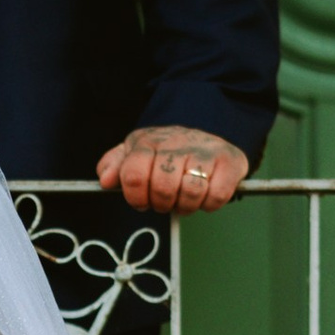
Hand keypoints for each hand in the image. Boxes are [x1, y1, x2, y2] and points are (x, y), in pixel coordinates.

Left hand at [94, 124, 248, 215]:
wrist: (211, 128)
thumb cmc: (169, 148)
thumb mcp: (137, 150)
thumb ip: (116, 165)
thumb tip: (105, 180)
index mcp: (149, 142)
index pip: (134, 175)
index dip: (135, 197)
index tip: (142, 201)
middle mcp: (177, 144)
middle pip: (162, 188)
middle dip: (161, 204)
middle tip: (165, 202)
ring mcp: (204, 152)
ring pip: (190, 193)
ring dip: (185, 206)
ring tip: (184, 200)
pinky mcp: (229, 163)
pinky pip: (216, 196)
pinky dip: (208, 205)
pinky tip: (204, 197)